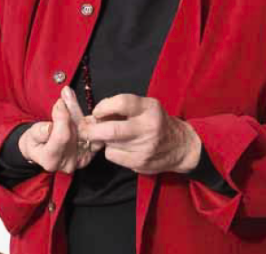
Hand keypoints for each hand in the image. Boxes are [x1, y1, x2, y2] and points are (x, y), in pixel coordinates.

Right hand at [18, 87, 103, 173]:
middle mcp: (69, 163)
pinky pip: (94, 132)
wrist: (44, 150)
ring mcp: (82, 159)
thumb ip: (40, 131)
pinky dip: (89, 120)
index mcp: (51, 160)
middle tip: (67, 94)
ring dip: (82, 113)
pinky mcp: (91, 153)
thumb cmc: (36, 142)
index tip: (59, 102)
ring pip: (88, 131)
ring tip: (72, 99)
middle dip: (73, 111)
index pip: (61, 137)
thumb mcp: (31, 135)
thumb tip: (50, 126)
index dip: (61, 117)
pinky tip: (82, 111)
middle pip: (77, 132)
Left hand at [81, 94, 201, 174]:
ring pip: (109, 143)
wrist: (180, 146)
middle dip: (92, 130)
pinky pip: (113, 156)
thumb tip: (93, 115)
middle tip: (85, 129)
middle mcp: (148, 127)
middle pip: (111, 129)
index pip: (122, 103)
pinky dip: (111, 151)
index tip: (97, 112)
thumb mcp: (145, 107)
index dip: (103, 107)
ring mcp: (144, 147)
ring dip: (104, 140)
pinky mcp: (140, 162)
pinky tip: (121, 148)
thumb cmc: (157, 122)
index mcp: (149, 108)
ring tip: (112, 136)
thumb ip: (122, 107)